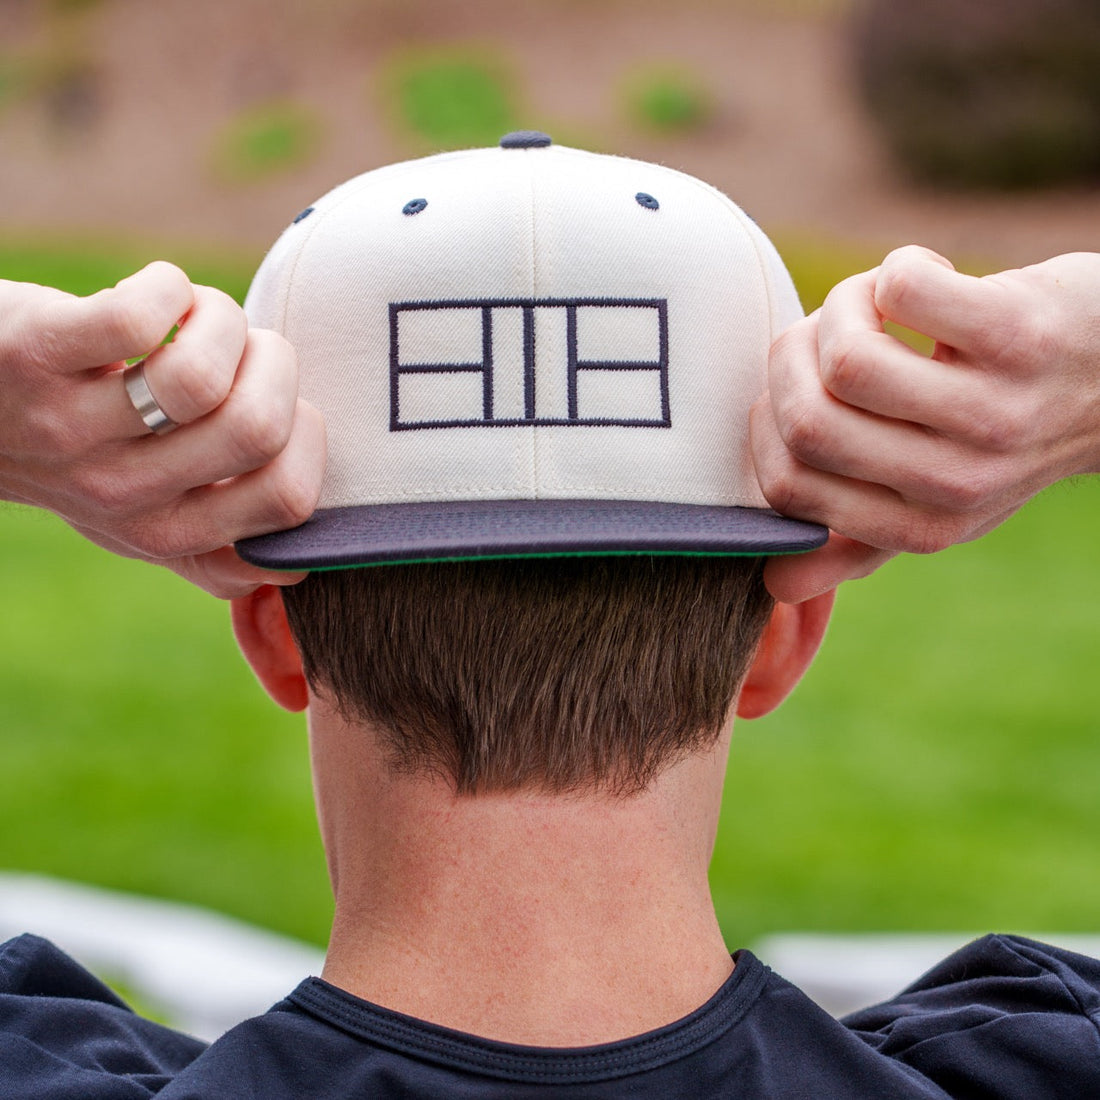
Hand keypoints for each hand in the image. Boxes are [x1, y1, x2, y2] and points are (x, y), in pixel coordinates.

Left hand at [0, 262, 324, 597]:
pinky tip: (156, 291)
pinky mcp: (35, 355)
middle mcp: (122, 496)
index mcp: (167, 532)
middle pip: (257, 429)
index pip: (287, 502)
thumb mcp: (141, 514)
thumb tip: (300, 569)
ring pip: (202, 377)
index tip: (277, 411)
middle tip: (241, 351)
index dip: (307, 441)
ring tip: (199, 316)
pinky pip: (139, 316)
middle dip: (275, 366)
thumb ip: (216, 538)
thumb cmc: (74, 447)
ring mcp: (73, 430)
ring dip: (223, 321)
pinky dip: (168, 287)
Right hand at [751, 246, 1099, 601]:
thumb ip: (858, 538)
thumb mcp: (939, 499)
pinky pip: (902, 290)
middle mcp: (956, 482)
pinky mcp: (1018, 335)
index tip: (787, 388)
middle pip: (805, 420)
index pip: (787, 484)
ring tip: (873, 299)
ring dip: (841, 307)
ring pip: (846, 357)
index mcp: (921, 525)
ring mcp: (991, 411)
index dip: (763, 425)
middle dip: (790, 358)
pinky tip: (925, 276)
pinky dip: (895, 269)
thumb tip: (774, 586)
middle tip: (825, 331)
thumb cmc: (1009, 429)